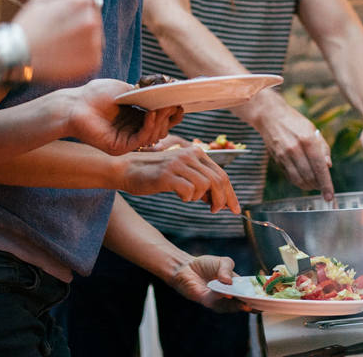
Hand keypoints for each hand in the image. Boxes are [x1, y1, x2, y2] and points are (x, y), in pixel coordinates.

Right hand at [12, 0, 102, 82]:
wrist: (17, 55)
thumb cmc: (27, 29)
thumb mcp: (41, 3)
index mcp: (80, 3)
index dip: (77, 4)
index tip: (68, 13)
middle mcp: (91, 21)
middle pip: (94, 17)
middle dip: (81, 22)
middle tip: (64, 32)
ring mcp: (93, 42)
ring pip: (96, 37)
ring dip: (84, 40)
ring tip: (64, 46)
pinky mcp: (93, 61)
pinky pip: (94, 55)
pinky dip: (83, 57)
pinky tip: (67, 57)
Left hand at [62, 79, 182, 155]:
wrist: (74, 104)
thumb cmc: (95, 94)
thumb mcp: (126, 90)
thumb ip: (145, 94)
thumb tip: (167, 94)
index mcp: (136, 118)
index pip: (160, 119)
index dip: (171, 113)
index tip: (179, 103)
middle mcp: (133, 130)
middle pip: (161, 129)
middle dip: (168, 116)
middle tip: (171, 104)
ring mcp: (127, 140)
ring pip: (154, 135)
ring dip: (160, 120)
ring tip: (161, 106)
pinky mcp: (120, 147)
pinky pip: (141, 139)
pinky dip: (149, 126)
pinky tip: (150, 114)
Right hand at [118, 145, 239, 212]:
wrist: (127, 169)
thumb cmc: (154, 173)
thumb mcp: (181, 172)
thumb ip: (200, 181)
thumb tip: (218, 200)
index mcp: (195, 152)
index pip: (221, 174)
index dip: (230, 193)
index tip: (235, 208)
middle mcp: (189, 155)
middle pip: (218, 180)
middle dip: (222, 199)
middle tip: (217, 211)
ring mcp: (178, 164)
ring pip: (205, 185)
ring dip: (202, 198)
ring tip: (191, 199)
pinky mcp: (167, 175)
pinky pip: (188, 191)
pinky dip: (188, 198)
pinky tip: (180, 196)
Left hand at [169, 254, 249, 312]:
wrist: (186, 266)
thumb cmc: (206, 264)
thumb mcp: (222, 261)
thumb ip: (227, 269)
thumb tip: (229, 281)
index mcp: (236, 286)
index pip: (249, 294)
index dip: (257, 297)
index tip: (266, 299)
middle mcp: (228, 296)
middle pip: (241, 303)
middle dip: (249, 303)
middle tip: (256, 302)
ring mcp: (218, 300)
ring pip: (229, 305)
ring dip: (235, 301)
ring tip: (240, 296)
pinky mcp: (206, 300)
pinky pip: (214, 302)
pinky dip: (220, 297)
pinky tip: (225, 292)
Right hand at [249, 91, 333, 199]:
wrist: (270, 117)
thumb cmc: (295, 122)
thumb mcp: (313, 130)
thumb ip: (323, 148)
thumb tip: (328, 166)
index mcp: (307, 140)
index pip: (319, 167)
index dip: (326, 184)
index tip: (330, 196)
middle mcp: (294, 149)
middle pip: (309, 176)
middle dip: (318, 186)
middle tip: (323, 187)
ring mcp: (283, 156)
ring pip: (298, 180)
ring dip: (308, 186)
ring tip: (314, 184)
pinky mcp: (276, 160)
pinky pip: (289, 177)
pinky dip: (298, 182)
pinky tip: (303, 178)